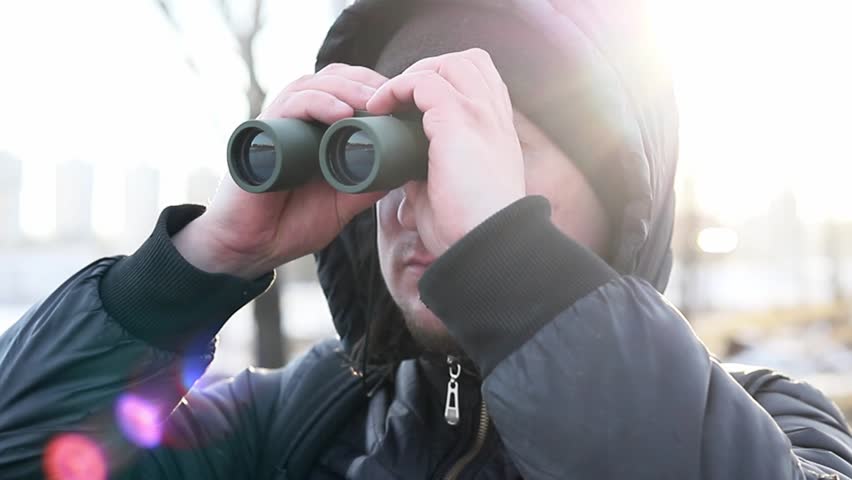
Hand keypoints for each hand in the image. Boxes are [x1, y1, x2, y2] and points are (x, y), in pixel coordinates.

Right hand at [173, 64, 388, 278]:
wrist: (249, 250)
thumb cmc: (290, 226)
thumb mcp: (342, 203)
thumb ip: (367, 184)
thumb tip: (402, 169)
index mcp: (315, 130)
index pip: (346, 87)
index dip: (374, 87)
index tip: (402, 102)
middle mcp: (295, 120)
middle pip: (333, 77)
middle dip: (365, 82)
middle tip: (393, 97)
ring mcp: (277, 124)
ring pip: (313, 84)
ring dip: (347, 88)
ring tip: (373, 102)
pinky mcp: (260, 134)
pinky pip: (290, 107)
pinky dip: (318, 104)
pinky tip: (342, 113)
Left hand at [366, 48, 525, 256]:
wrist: (485, 245)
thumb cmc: (468, 230)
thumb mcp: (448, 192)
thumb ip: (428, 173)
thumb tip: (401, 170)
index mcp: (499, 132)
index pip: (482, 83)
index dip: (447, 84)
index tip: (414, 108)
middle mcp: (494, 116)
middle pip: (468, 61)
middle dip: (428, 70)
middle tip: (398, 99)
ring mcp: (480, 113)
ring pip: (447, 64)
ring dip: (411, 76)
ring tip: (386, 101)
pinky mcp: (458, 118)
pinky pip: (422, 81)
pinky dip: (396, 88)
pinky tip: (379, 108)